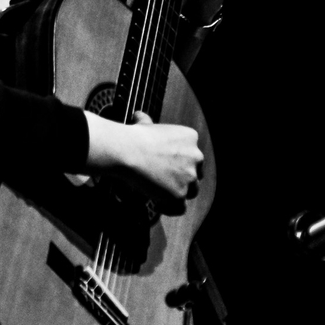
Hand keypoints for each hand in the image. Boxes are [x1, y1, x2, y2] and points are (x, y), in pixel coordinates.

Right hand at [85, 110, 202, 211]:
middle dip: (181, 178)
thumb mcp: (144, 124)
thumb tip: (139, 116)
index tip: (164, 167)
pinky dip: (169, 208)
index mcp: (191, 138)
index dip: (179, 163)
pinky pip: (179, 208)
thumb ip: (147, 123)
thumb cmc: (132, 137)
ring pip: (190, 191)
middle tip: (162, 181)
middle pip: (195, 174)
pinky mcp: (180, 194)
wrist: (127, 151)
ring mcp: (189, 176)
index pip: (193, 156)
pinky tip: (157, 204)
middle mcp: (196, 156)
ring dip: (177, 193)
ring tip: (158, 193)